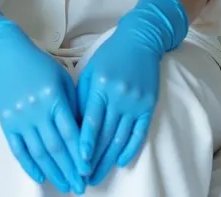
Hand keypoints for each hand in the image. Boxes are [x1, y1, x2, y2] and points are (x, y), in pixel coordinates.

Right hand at [0, 6, 85, 193]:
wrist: (7, 55)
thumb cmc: (39, 64)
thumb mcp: (62, 77)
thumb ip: (73, 103)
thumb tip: (83, 131)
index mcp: (53, 96)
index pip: (70, 132)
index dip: (79, 154)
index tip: (88, 170)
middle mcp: (36, 109)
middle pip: (55, 147)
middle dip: (69, 170)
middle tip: (80, 187)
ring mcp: (20, 117)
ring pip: (38, 152)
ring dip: (52, 172)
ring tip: (64, 185)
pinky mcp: (7, 122)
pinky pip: (18, 149)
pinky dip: (29, 165)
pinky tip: (40, 175)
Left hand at [77, 0, 188, 186]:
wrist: (140, 41)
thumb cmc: (110, 56)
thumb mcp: (90, 71)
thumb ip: (82, 97)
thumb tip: (72, 127)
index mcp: (100, 85)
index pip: (91, 120)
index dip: (85, 143)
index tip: (79, 162)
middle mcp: (118, 95)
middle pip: (105, 134)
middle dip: (94, 159)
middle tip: (83, 178)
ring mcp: (135, 101)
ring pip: (121, 138)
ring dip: (108, 160)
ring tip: (97, 175)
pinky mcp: (148, 106)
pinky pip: (139, 133)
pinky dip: (130, 149)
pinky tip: (120, 161)